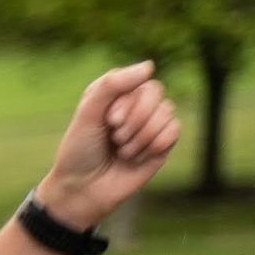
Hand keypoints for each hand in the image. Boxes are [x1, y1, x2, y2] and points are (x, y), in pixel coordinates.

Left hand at [36, 62, 183, 230]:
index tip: (109, 121)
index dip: (126, 102)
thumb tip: (149, 65)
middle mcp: (135, 103)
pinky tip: (136, 158)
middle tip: (116, 137)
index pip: (137, 79)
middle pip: (156, 91)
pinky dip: (154, 145)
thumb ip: (112, 85)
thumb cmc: (80, 150)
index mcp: (115, 92)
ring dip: (141, 135)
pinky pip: (174, 130)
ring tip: (123, 150)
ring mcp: (151, 123)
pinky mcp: (163, 143)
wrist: (83, 189)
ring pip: (167, 110)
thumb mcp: (87, 114)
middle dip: (136, 118)